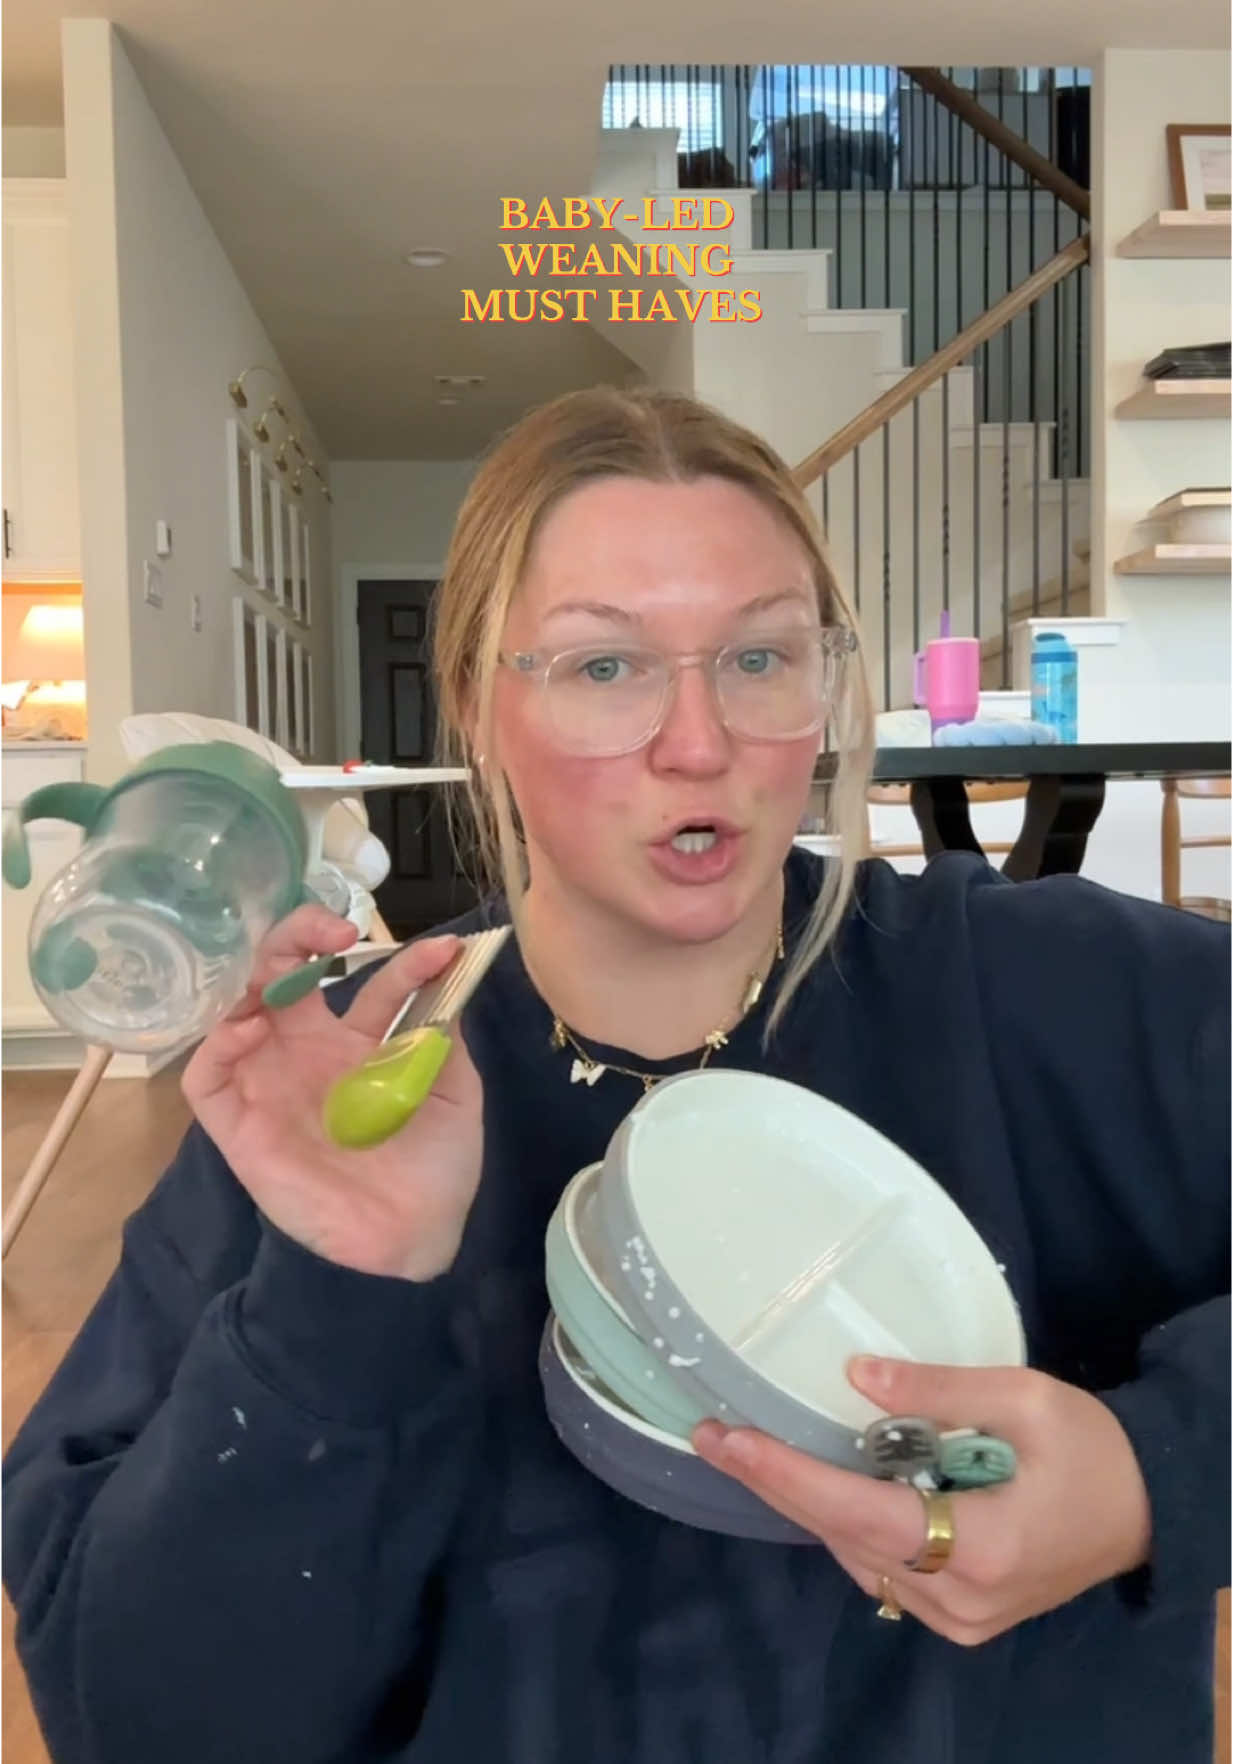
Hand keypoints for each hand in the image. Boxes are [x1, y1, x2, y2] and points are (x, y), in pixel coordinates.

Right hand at [182, 906, 484, 1281]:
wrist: (410, 1241)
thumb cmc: (433, 1170)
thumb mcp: (452, 1096)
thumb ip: (442, 1038)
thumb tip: (448, 978)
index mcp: (359, 1043)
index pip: (372, 984)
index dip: (404, 962)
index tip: (445, 951)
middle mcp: (307, 1052)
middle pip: (282, 973)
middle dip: (299, 934)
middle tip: (334, 926)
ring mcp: (269, 1082)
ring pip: (237, 1009)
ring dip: (254, 976)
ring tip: (287, 970)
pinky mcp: (238, 1123)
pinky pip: (208, 1077)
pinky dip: (219, 1044)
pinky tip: (250, 1028)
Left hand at [693, 1357, 1152, 1646]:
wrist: (1150, 1509)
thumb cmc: (1092, 1448)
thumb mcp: (1024, 1399)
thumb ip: (937, 1390)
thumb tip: (854, 1376)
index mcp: (978, 1545)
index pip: (856, 1511)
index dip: (785, 1474)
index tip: (727, 1440)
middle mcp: (958, 1597)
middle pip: (842, 1537)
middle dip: (774, 1484)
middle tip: (712, 1436)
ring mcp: (959, 1618)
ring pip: (858, 1559)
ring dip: (806, 1505)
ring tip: (751, 1452)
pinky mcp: (962, 1619)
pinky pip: (884, 1572)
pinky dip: (849, 1527)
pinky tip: (819, 1485)